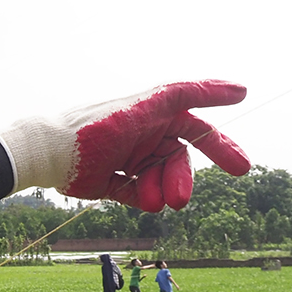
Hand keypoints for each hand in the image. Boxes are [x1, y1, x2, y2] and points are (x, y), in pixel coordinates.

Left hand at [0, 81, 249, 211]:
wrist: (49, 152)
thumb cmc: (98, 126)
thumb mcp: (148, 105)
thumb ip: (191, 93)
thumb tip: (242, 89)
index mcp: (154, 114)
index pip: (196, 129)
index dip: (220, 147)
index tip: (243, 168)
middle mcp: (143, 135)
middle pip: (177, 160)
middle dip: (183, 179)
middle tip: (184, 200)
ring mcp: (127, 159)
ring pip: (158, 179)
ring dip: (160, 190)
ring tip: (157, 202)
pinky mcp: (110, 182)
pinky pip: (136, 193)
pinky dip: (143, 198)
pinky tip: (144, 201)